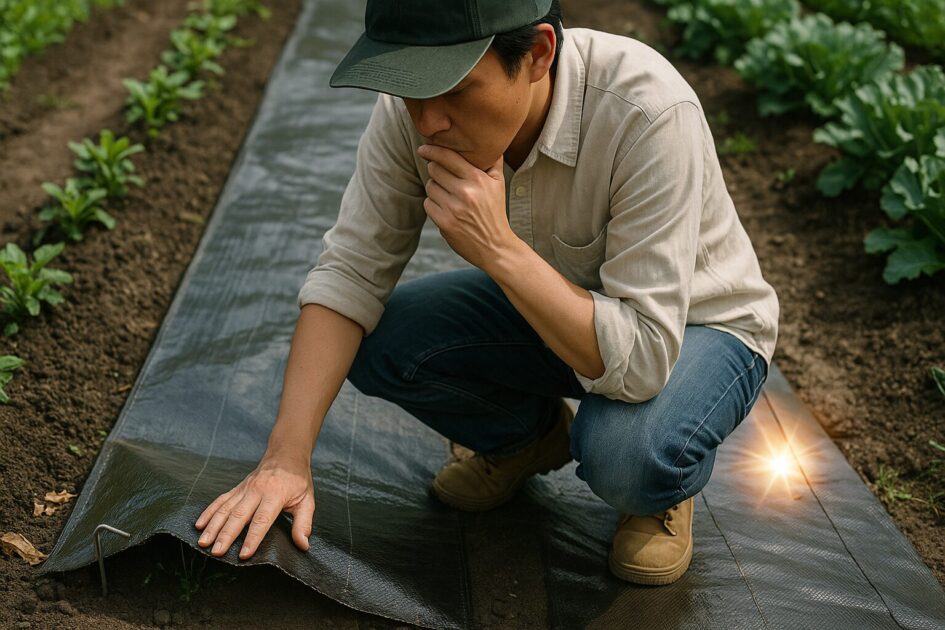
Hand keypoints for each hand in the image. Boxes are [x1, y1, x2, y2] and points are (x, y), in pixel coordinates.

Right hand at [194, 453, 314, 559]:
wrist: (286, 454)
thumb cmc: (298, 480)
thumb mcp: (307, 500)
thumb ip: (303, 523)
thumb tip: (303, 545)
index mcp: (275, 494)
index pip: (262, 519)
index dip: (252, 538)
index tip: (244, 554)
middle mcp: (256, 491)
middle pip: (238, 515)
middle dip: (226, 535)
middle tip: (217, 552)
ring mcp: (244, 488)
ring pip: (225, 508)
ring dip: (213, 526)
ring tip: (204, 543)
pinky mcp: (237, 488)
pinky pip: (221, 500)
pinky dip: (209, 512)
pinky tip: (200, 524)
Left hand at [418, 144, 518, 270]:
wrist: (495, 246)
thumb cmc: (495, 212)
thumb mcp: (499, 184)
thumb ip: (492, 161)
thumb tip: (488, 140)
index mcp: (478, 179)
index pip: (447, 157)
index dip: (432, 150)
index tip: (423, 149)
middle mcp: (465, 192)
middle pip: (435, 170)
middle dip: (436, 171)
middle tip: (444, 178)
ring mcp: (453, 209)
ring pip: (430, 186)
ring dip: (435, 188)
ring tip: (448, 195)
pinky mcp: (444, 223)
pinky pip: (428, 203)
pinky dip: (433, 204)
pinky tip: (446, 208)